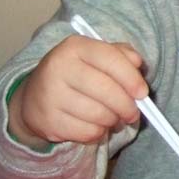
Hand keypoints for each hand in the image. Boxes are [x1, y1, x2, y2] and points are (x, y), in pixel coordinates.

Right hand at [8, 35, 147, 147]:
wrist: (35, 98)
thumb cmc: (79, 74)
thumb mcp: (98, 56)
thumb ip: (122, 55)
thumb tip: (137, 62)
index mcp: (75, 46)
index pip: (111, 59)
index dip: (131, 78)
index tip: (143, 93)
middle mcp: (58, 67)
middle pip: (107, 90)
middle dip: (127, 106)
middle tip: (133, 113)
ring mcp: (50, 95)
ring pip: (99, 115)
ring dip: (113, 120)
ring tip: (112, 116)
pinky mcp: (48, 121)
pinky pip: (87, 132)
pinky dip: (98, 132)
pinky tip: (94, 124)